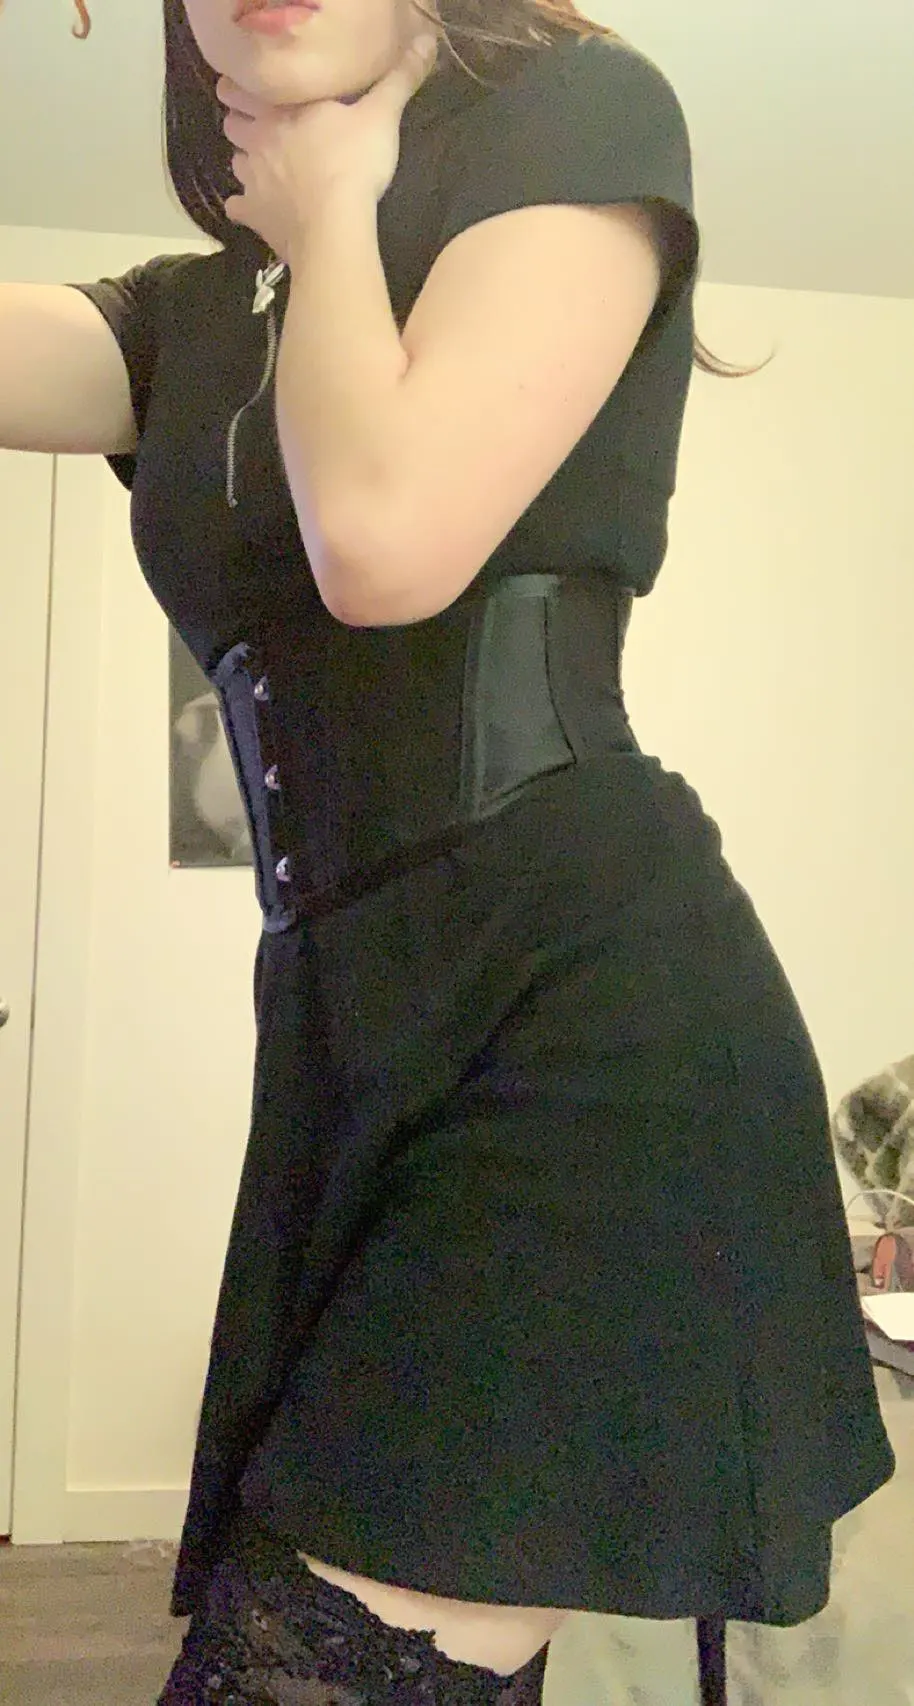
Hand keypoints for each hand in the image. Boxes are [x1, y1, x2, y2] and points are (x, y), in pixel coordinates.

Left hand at [219, 31, 437, 258]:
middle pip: (233, 124)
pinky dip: (242, 207)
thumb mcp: (381, 115)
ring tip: (258, 163)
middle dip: (239, 122)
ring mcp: (252, 180)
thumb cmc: (353, 161)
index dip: (240, 87)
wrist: (334, 223)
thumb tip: (426, 41)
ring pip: (235, 163)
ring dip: (244, 161)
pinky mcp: (255, 216)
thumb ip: (399, 79)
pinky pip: (238, 209)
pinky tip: (249, 209)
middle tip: (251, 123)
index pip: (243, 90)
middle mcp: (258, 140)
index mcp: (280, 110)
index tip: (241, 86)